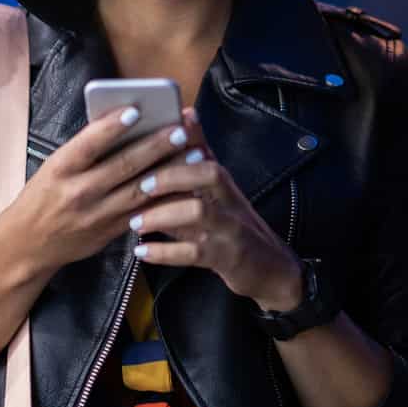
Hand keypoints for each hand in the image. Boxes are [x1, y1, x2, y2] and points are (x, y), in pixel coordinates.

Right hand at [6, 104, 196, 274]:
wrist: (29, 244)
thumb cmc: (43, 196)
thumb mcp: (54, 167)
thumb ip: (85, 150)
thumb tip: (124, 123)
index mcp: (61, 169)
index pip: (88, 144)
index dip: (111, 128)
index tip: (135, 110)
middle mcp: (79, 191)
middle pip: (123, 166)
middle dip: (155, 147)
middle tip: (180, 129)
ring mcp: (97, 214)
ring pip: (140, 189)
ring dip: (170, 171)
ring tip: (194, 153)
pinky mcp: (111, 231)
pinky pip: (144, 212)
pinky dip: (167, 198)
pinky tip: (187, 184)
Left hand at [128, 108, 303, 310]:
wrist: (272, 270)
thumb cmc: (234, 229)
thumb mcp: (217, 198)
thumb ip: (192, 172)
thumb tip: (172, 136)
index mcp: (224, 183)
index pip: (205, 153)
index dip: (182, 141)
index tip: (151, 135)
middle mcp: (231, 200)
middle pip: (209, 173)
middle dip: (173, 174)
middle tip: (141, 184)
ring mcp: (231, 228)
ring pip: (200, 212)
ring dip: (163, 215)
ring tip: (135, 222)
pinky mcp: (227, 258)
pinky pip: (195, 253)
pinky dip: (166, 252)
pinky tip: (143, 252)